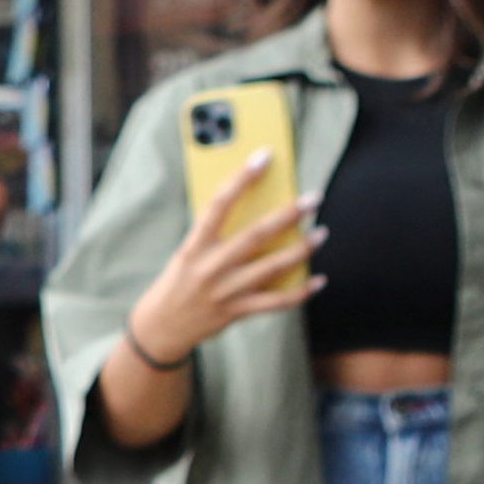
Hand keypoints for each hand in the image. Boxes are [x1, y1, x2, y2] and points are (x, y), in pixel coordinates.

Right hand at [128, 152, 317, 364]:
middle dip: (288, 215)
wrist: (162, 326)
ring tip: (321, 233)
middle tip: (312, 199)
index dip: (242, 177)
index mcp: (195, 246)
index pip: (219, 204)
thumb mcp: (188, 252)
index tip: (264, 156)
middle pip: (256, 235)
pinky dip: (300, 292)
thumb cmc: (179, 281)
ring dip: (301, 250)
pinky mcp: (236, 311)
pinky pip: (275, 303)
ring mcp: (225, 291)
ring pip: (271, 267)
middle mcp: (210, 267)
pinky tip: (318, 280)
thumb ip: (216, 233)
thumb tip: (256, 207)